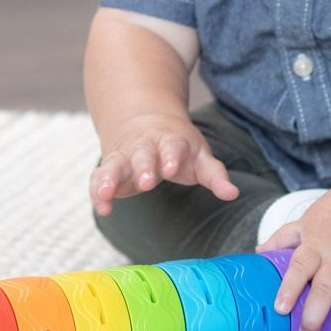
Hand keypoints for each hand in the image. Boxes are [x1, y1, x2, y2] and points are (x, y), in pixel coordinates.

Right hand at [90, 113, 238, 215]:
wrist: (145, 122)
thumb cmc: (179, 148)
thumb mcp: (199, 157)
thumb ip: (214, 175)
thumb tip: (233, 194)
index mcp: (170, 141)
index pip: (172, 146)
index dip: (171, 156)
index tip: (171, 169)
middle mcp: (145, 147)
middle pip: (142, 154)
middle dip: (143, 167)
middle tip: (146, 182)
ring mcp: (125, 157)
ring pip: (115, 164)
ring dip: (110, 178)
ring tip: (106, 193)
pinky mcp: (109, 169)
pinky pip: (99, 178)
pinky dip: (97, 191)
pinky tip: (102, 208)